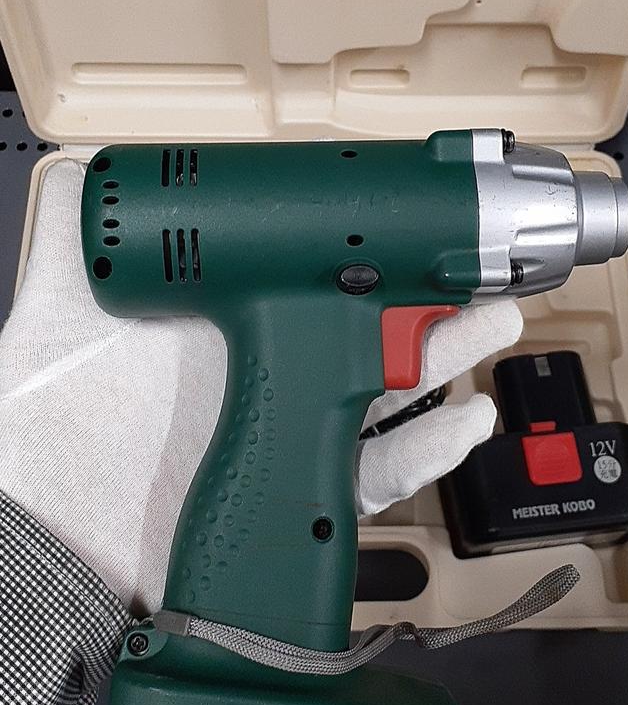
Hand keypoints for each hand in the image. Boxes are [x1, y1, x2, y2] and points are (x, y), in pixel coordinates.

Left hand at [0, 160, 521, 614]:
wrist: (55, 540)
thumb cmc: (58, 430)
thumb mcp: (60, 324)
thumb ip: (70, 247)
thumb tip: (79, 164)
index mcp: (231, 325)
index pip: (318, 280)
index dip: (376, 255)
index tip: (421, 226)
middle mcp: (272, 373)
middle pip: (374, 333)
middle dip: (437, 305)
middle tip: (485, 278)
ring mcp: (293, 432)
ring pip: (393, 396)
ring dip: (450, 361)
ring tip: (495, 326)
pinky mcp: (304, 490)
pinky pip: (378, 472)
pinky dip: (428, 450)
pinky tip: (464, 420)